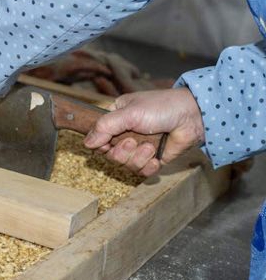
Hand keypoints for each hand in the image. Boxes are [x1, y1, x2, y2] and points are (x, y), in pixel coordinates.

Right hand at [83, 88, 204, 176]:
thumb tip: (86, 143)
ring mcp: (139, 147)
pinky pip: (142, 172)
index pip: (98, 137)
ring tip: (150, 147)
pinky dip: (148, 167)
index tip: (108, 143)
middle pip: (110, 155)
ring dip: (137, 158)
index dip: (101, 144)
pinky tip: (156, 158)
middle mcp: (126, 133)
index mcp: (117, 118)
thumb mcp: (129, 113)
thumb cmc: (162, 107)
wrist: (194, 116)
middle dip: (121, 152)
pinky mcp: (153, 159)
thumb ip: (105, 127)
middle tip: (133, 141)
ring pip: (125, 165)